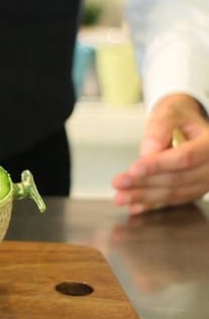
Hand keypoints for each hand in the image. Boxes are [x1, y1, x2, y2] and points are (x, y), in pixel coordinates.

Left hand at [112, 94, 208, 214]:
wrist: (187, 126)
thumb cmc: (179, 117)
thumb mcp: (170, 112)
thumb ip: (160, 128)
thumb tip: (149, 151)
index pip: (184, 158)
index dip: (158, 165)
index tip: (134, 169)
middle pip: (177, 179)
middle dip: (144, 183)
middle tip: (119, 183)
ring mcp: (206, 181)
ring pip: (174, 193)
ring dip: (145, 197)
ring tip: (120, 197)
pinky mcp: (195, 190)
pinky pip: (173, 200)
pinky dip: (153, 204)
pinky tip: (134, 206)